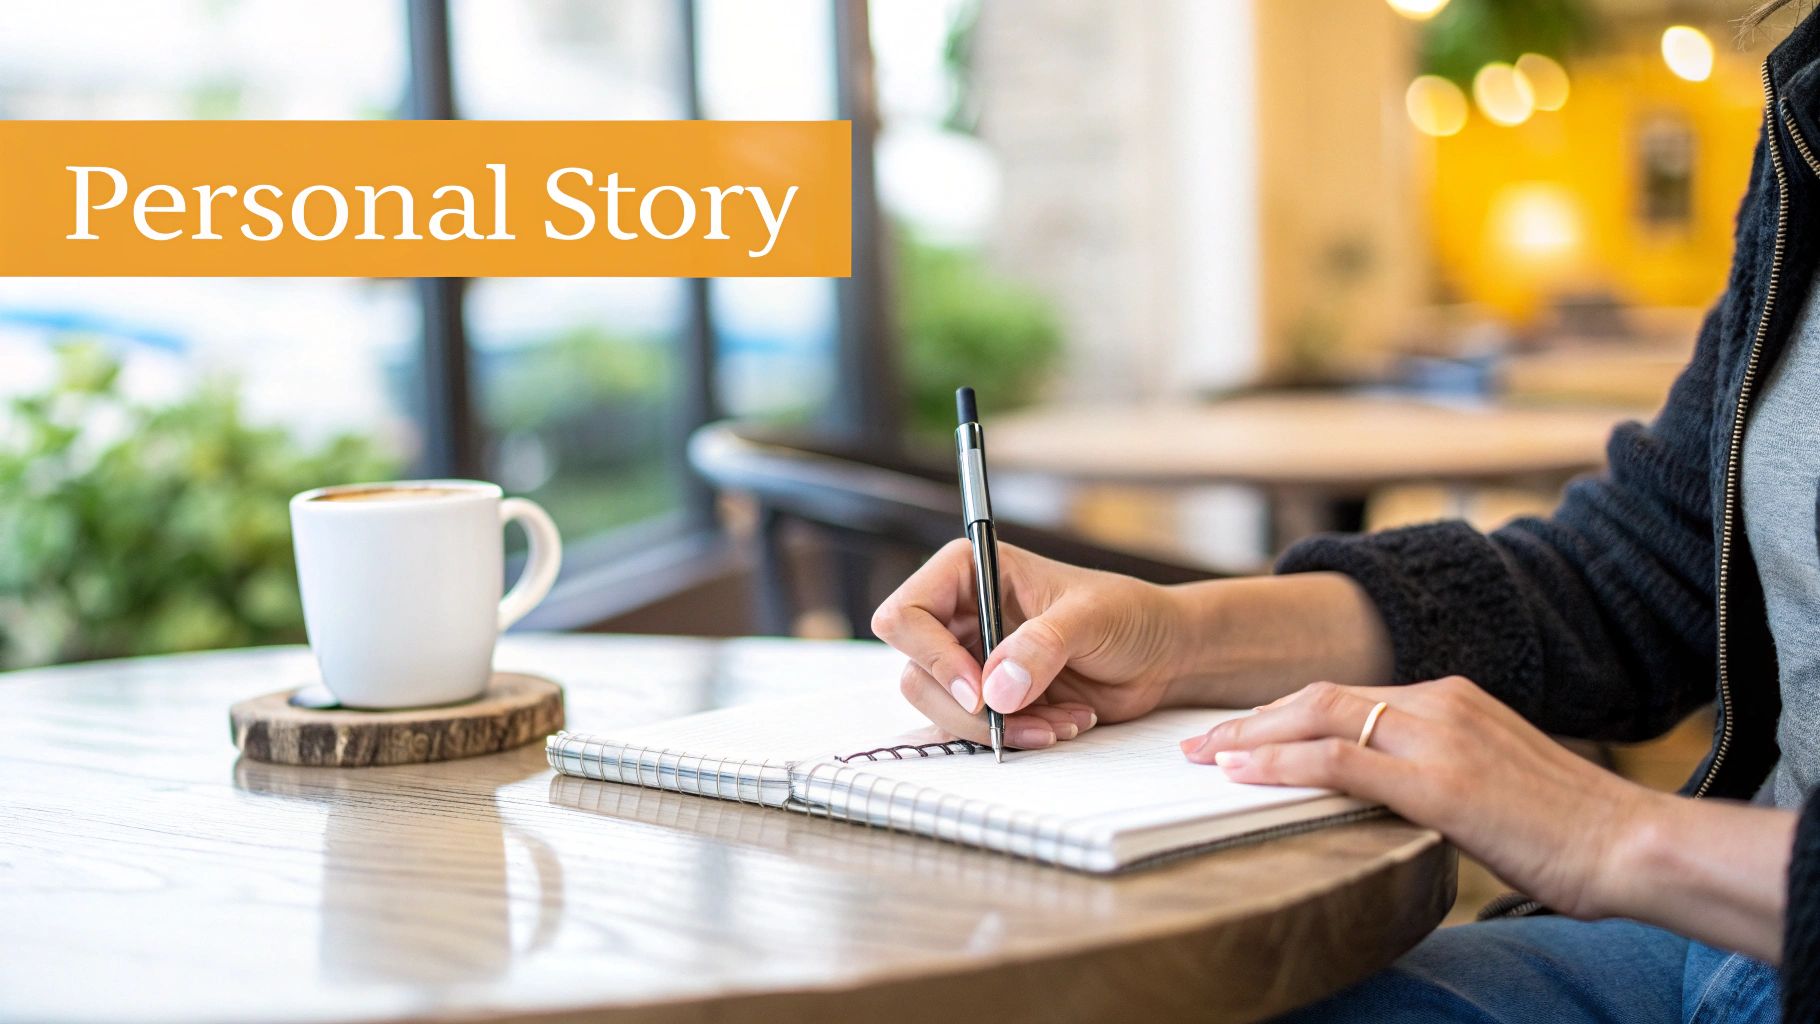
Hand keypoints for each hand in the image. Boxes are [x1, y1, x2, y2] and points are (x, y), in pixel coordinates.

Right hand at [871, 540, 1188, 749]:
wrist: (1161, 654)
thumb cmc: (1129, 614)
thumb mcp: (1091, 618)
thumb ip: (1042, 646)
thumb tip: (996, 688)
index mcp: (968, 572)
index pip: (907, 614)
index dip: (933, 657)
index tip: (979, 691)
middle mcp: (961, 615)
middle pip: (916, 671)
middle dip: (967, 707)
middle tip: (1016, 717)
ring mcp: (973, 659)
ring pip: (940, 708)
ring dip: (996, 728)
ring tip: (1057, 720)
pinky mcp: (992, 698)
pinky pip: (975, 730)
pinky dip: (1015, 737)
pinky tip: (1060, 724)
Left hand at [1180, 676, 1655, 918]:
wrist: (1633, 844)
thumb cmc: (1569, 827)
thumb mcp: (1493, 781)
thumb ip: (1437, 771)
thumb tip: (1385, 792)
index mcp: (1453, 699)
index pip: (1347, 694)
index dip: (1286, 713)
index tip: (1241, 734)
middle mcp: (1441, 702)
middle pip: (1320, 695)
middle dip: (1252, 719)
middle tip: (1200, 742)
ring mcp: (1439, 736)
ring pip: (1320, 717)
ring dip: (1252, 738)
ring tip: (1204, 758)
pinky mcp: (1439, 781)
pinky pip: (1340, 761)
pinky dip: (1282, 764)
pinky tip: (1244, 776)